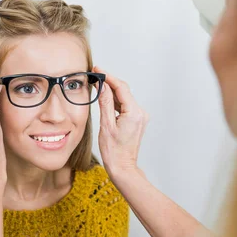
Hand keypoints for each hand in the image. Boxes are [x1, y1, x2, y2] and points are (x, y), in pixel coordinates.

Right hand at [94, 66, 148, 180]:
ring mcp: (140, 117)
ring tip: (97, 87)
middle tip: (96, 76)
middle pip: (124, 91)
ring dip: (112, 92)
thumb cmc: (114, 151)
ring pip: (124, 98)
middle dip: (110, 83)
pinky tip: (105, 100)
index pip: (121, 88)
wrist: (122, 167)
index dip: (109, 77)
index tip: (98, 70)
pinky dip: (116, 102)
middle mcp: (141, 113)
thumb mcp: (106, 125)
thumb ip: (105, 103)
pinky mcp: (137, 121)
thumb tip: (102, 86)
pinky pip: (126, 106)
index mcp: (134, 113)